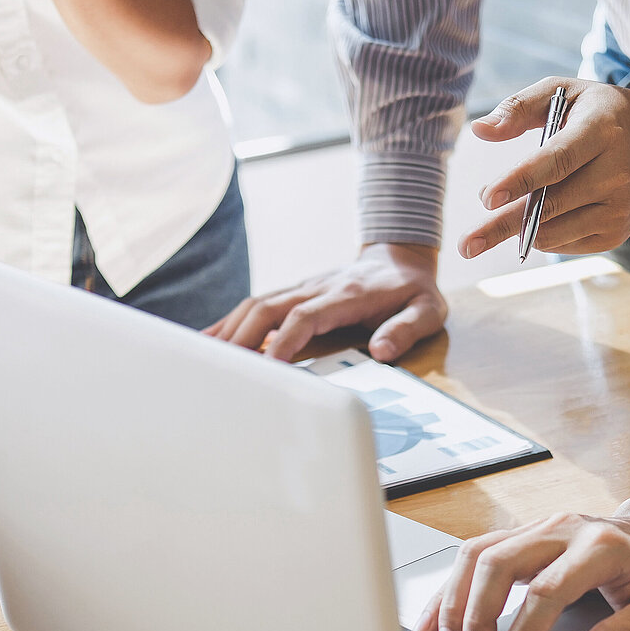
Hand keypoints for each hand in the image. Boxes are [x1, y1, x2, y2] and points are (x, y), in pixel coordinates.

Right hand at [204, 243, 445, 362]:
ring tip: (203, 360)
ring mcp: (302, 287)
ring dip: (229, 330)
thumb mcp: (427, 310)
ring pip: (255, 303)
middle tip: (221, 372)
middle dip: (241, 338)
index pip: (305, 316)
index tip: (269, 367)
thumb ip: (406, 329)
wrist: (402, 258)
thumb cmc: (413, 291)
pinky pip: (256, 305)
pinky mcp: (294, 292)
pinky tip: (208, 341)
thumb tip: (381, 350)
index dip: (284, 340)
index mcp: (347, 294)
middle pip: (268, 307)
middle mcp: (318, 286)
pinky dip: (231, 323)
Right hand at [410, 513, 629, 630]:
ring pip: (478, 553)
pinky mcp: (521, 534)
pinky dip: (450, 585)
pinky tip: (436, 614)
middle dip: (477, 617)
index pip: (547, 590)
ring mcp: (537, 527)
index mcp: (599, 546)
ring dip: (454, 600)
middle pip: (499, 563)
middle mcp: (561, 528)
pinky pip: (475, 552)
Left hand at [458, 77, 629, 258]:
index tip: (486, 197)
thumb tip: (479, 131)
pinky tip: (539, 216)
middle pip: (551, 206)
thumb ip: (520, 107)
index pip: (558, 160)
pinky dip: (541, 234)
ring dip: (518, 228)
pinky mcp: (615, 234)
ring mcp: (618, 209)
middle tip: (467, 244)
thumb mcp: (565, 92)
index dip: (521, 180)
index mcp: (602, 130)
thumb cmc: (600, 113)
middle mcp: (616, 173)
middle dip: (503, 225)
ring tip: (497, 216)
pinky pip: (563, 244)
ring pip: (554, 231)